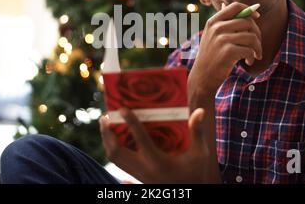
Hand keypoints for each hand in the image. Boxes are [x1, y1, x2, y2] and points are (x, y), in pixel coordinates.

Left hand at [99, 108, 220, 183]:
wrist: (189, 195)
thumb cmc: (195, 173)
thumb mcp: (199, 154)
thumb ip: (197, 132)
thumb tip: (199, 111)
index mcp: (158, 161)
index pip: (140, 138)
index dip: (130, 122)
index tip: (122, 108)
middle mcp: (144, 168)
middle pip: (116, 151)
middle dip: (107, 133)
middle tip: (105, 117)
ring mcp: (138, 174)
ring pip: (114, 159)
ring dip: (107, 141)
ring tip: (105, 125)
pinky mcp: (137, 177)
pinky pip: (118, 163)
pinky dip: (112, 149)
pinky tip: (113, 138)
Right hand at [188, 2, 261, 99]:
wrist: (202, 76)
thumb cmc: (211, 55)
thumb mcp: (212, 35)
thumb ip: (223, 21)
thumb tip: (232, 5)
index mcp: (213, 21)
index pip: (235, 6)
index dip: (249, 10)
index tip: (257, 17)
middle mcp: (216, 28)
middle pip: (247, 22)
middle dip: (257, 34)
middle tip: (257, 45)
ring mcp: (222, 39)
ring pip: (252, 37)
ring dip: (257, 48)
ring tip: (254, 55)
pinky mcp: (228, 52)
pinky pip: (250, 50)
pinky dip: (253, 56)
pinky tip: (248, 61)